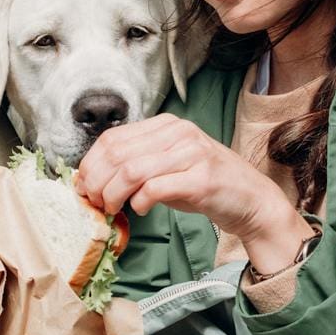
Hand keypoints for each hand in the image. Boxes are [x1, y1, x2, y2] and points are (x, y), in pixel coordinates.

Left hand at [75, 115, 314, 273]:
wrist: (251, 200)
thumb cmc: (205, 185)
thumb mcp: (168, 166)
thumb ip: (137, 165)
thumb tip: (94, 180)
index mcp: (167, 125)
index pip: (112, 138)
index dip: (90, 164)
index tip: (84, 187)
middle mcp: (179, 132)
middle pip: (117, 154)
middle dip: (97, 182)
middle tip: (94, 203)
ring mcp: (192, 153)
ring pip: (131, 170)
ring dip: (113, 195)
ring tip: (112, 209)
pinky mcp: (202, 179)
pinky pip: (155, 188)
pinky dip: (140, 202)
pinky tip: (140, 210)